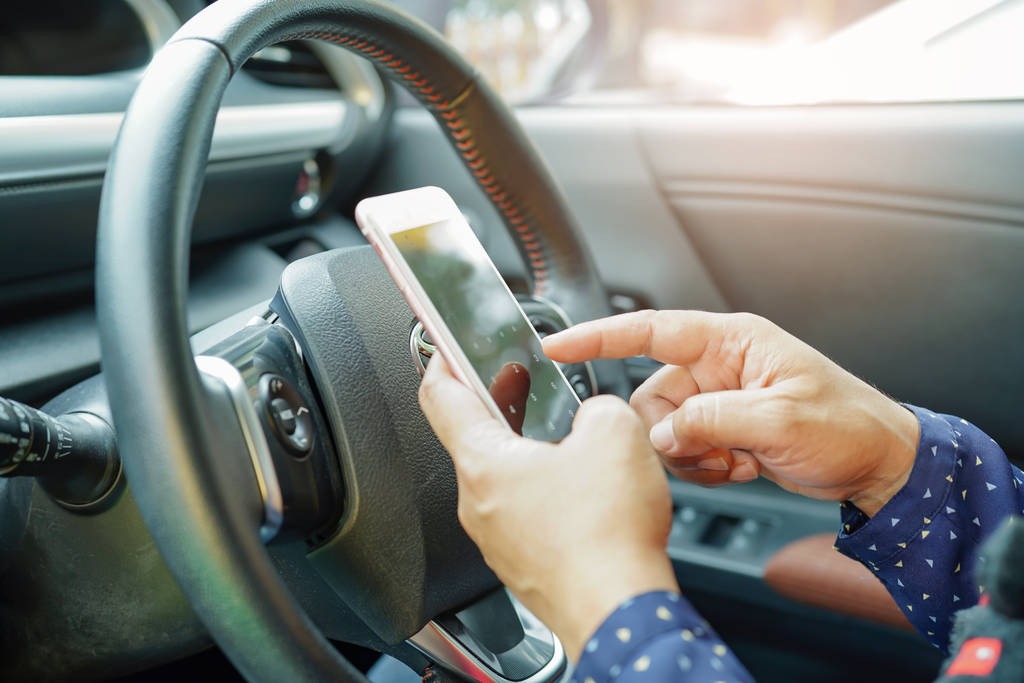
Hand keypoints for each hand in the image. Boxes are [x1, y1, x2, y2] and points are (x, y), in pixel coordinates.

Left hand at [419, 355, 678, 661]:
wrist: (619, 610)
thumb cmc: (606, 536)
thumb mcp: (614, 430)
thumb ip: (596, 404)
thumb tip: (595, 414)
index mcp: (484, 463)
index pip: (441, 398)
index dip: (441, 361)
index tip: (443, 347)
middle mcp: (479, 503)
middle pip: (471, 438)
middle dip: (495, 402)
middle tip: (517, 379)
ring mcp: (498, 538)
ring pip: (500, 478)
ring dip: (522, 447)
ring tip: (558, 432)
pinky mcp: (522, 562)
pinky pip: (522, 513)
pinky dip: (541, 489)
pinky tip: (579, 488)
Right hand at [543, 310, 919, 515]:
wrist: (877, 465)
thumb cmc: (847, 425)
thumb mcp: (779, 418)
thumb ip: (711, 421)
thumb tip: (663, 433)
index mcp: (730, 342)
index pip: (650, 330)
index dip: (599, 336)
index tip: (559, 345)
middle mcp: (718, 366)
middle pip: (653, 397)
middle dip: (674, 433)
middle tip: (712, 451)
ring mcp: (719, 400)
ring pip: (665, 430)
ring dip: (693, 456)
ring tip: (736, 461)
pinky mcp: (722, 429)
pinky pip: (684, 450)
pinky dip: (705, 467)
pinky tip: (741, 467)